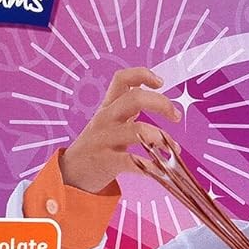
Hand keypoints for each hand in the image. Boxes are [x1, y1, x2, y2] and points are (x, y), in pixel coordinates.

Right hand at [61, 68, 179, 193]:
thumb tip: (160, 104)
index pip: (122, 79)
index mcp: (108, 107)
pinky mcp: (106, 161)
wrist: (72, 173)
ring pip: (138, 130)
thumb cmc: (98, 147)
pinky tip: (160, 170)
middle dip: (161, 104)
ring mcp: (105, 139)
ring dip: (161, 138)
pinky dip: (150, 166)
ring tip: (174, 148)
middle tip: (176, 116)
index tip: (161, 82)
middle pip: (135, 99)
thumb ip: (129, 111)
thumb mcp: (108, 123)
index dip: (142, 74)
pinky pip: (133, 161)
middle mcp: (106, 118)